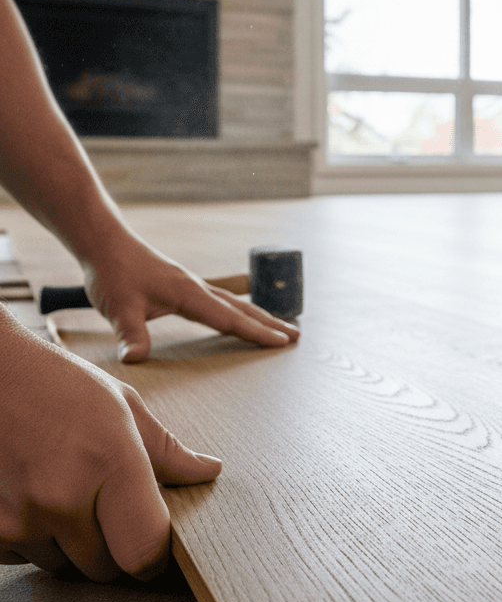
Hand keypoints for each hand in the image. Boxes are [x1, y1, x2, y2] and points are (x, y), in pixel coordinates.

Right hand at [0, 310, 221, 579]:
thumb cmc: (56, 384)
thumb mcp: (123, 406)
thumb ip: (167, 451)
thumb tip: (208, 472)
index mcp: (112, 465)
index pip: (144, 550)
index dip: (154, 558)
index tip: (157, 549)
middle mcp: (64, 499)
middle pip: (105, 568)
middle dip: (113, 547)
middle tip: (108, 507)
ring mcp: (18, 518)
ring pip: (62, 566)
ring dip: (69, 544)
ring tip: (67, 492)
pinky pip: (22, 559)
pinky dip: (31, 540)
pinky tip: (34, 499)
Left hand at [80, 227, 298, 362]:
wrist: (105, 242)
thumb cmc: (113, 272)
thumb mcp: (118, 308)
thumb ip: (130, 334)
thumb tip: (134, 359)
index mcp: (189, 293)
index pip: (229, 319)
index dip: (256, 332)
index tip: (282, 342)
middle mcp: (197, 288)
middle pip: (242, 309)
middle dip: (269, 324)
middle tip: (296, 337)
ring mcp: (193, 285)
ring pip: (234, 303)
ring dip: (258, 316)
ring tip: (281, 326)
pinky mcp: (184, 285)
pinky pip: (221, 300)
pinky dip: (239, 310)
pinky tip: (242, 312)